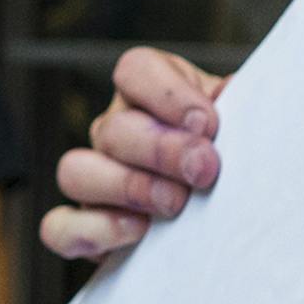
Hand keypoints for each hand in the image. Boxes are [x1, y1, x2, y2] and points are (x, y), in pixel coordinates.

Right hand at [39, 47, 227, 260]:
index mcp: (152, 95)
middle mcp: (117, 131)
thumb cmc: (235, 160)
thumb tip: (239, 97)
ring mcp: (95, 178)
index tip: (208, 123)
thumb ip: (243, 108)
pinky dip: (94, 230)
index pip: (136, 70)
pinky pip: (60, 227)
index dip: (167, 93)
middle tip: (205, 169)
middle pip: (114, 127)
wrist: (229, 218)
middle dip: (162, 149)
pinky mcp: (85, 228)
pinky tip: (138, 233)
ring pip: (76, 170)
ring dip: (128, 187)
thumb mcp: (243, 127)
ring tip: (176, 204)